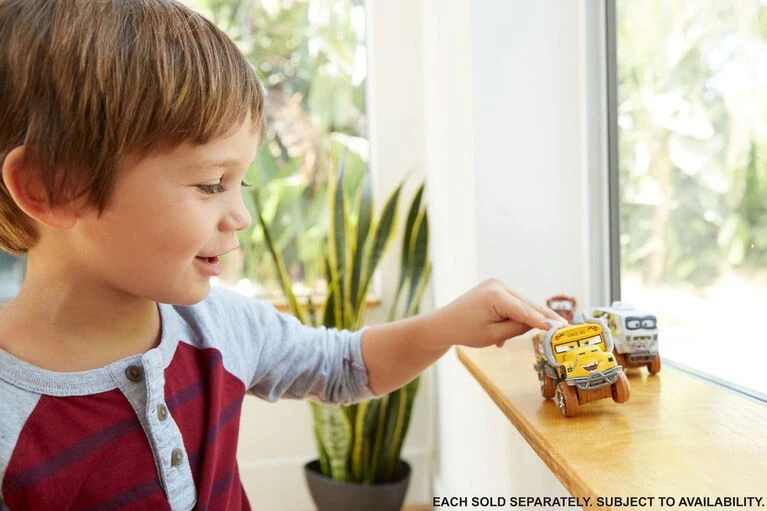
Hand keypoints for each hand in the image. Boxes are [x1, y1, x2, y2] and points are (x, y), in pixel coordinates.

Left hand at [431, 278, 566, 348]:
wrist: (444, 323)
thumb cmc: (466, 331)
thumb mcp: (494, 335)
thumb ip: (517, 328)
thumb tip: (539, 323)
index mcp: (496, 296)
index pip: (526, 311)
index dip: (545, 321)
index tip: (563, 327)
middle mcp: (498, 285)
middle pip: (527, 305)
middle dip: (543, 318)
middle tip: (565, 327)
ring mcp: (496, 284)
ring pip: (522, 304)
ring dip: (526, 320)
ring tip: (525, 335)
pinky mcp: (495, 288)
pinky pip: (513, 303)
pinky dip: (515, 316)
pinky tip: (503, 335)